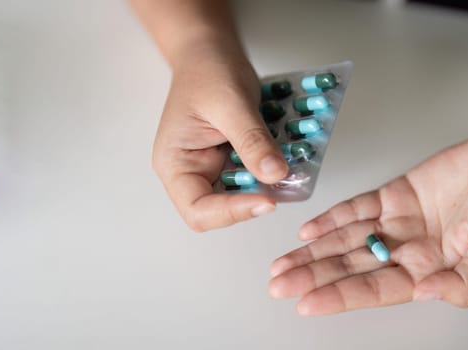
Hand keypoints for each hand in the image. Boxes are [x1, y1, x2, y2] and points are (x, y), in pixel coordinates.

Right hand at [152, 52, 287, 231]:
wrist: (211, 51)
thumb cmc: (206, 70)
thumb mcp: (230, 103)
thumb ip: (252, 140)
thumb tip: (274, 174)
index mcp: (175, 164)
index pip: (199, 210)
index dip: (232, 212)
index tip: (266, 200)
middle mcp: (192, 172)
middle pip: (222, 210)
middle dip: (254, 199)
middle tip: (284, 184)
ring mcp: (215, 167)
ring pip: (244, 194)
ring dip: (268, 186)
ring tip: (291, 167)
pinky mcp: (235, 160)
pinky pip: (256, 174)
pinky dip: (273, 169)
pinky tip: (289, 156)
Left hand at [268, 134, 467, 314]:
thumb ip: (462, 283)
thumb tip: (423, 293)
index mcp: (429, 272)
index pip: (376, 289)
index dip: (341, 296)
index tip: (307, 303)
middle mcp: (407, 251)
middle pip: (352, 267)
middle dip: (314, 276)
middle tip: (278, 285)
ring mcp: (398, 223)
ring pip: (347, 239)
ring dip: (314, 251)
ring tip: (282, 264)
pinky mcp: (394, 194)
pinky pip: (358, 208)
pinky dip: (333, 218)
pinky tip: (309, 229)